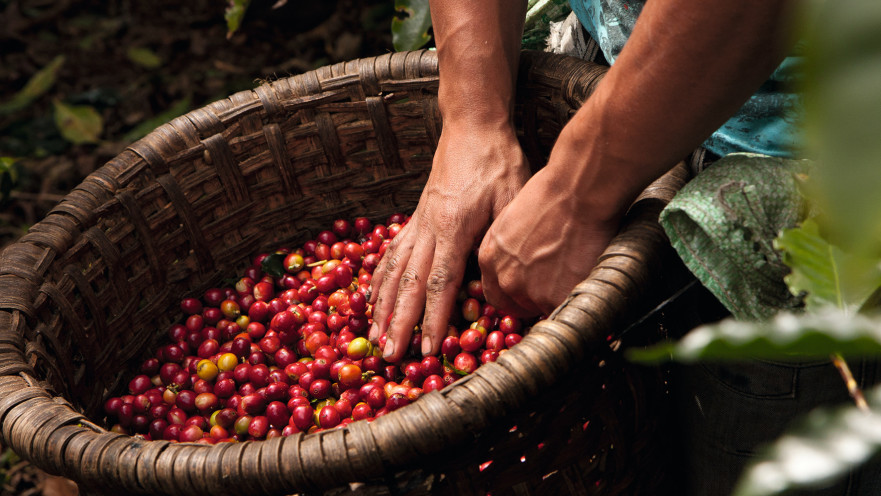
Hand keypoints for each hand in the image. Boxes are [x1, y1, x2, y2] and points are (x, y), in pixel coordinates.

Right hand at [368, 124, 528, 361]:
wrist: (474, 127)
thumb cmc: (500, 163)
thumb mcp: (513, 199)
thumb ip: (500, 241)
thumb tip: (495, 283)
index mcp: (453, 228)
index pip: (440, 283)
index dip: (432, 319)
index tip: (426, 348)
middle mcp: (428, 228)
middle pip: (408, 283)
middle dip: (398, 323)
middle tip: (388, 355)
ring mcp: (418, 222)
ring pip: (394, 270)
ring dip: (382, 306)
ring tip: (374, 335)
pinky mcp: (416, 217)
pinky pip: (392, 252)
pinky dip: (380, 277)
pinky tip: (372, 296)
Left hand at [478, 144, 623, 316]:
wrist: (577, 192)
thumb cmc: (552, 195)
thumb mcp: (512, 220)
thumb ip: (509, 249)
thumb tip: (521, 262)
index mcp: (490, 259)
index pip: (496, 294)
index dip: (515, 295)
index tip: (529, 291)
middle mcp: (505, 279)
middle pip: (517, 306)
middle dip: (535, 300)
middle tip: (556, 282)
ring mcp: (528, 292)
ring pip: (543, 309)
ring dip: (557, 298)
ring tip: (574, 271)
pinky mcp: (554, 298)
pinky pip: (565, 309)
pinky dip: (576, 296)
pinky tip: (585, 274)